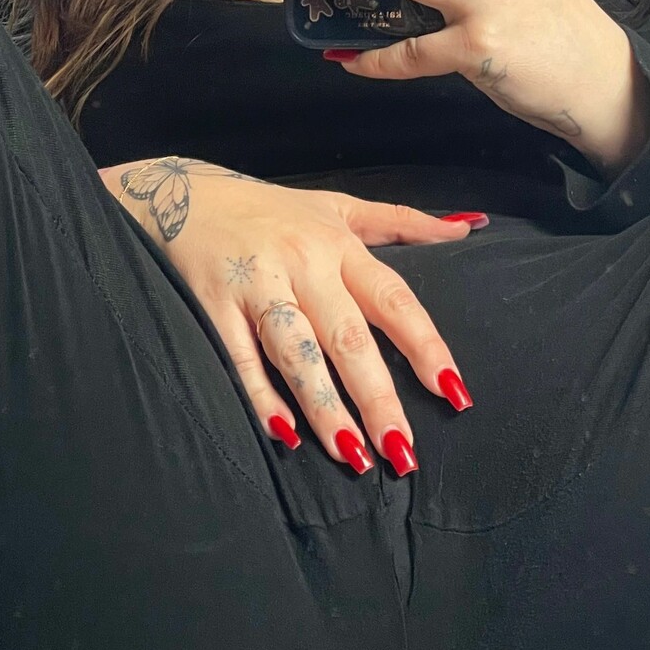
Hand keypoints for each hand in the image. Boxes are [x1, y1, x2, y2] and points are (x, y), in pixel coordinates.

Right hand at [97, 156, 476, 472]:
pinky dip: (261, 395)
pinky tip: (285, 434)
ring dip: (325, 406)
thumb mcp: (338, 205)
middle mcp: (303, 264)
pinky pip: (240, 358)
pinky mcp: (214, 304)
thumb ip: (402, 222)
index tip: (453, 391)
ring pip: (297, 353)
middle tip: (403, 450)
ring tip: (353, 456)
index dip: (425, 346)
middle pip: (348, 337)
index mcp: (339, 245)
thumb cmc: (271, 209)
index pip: (393, 300)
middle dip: (378, 395)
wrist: (180, 193)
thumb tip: (468, 228)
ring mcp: (257, 284)